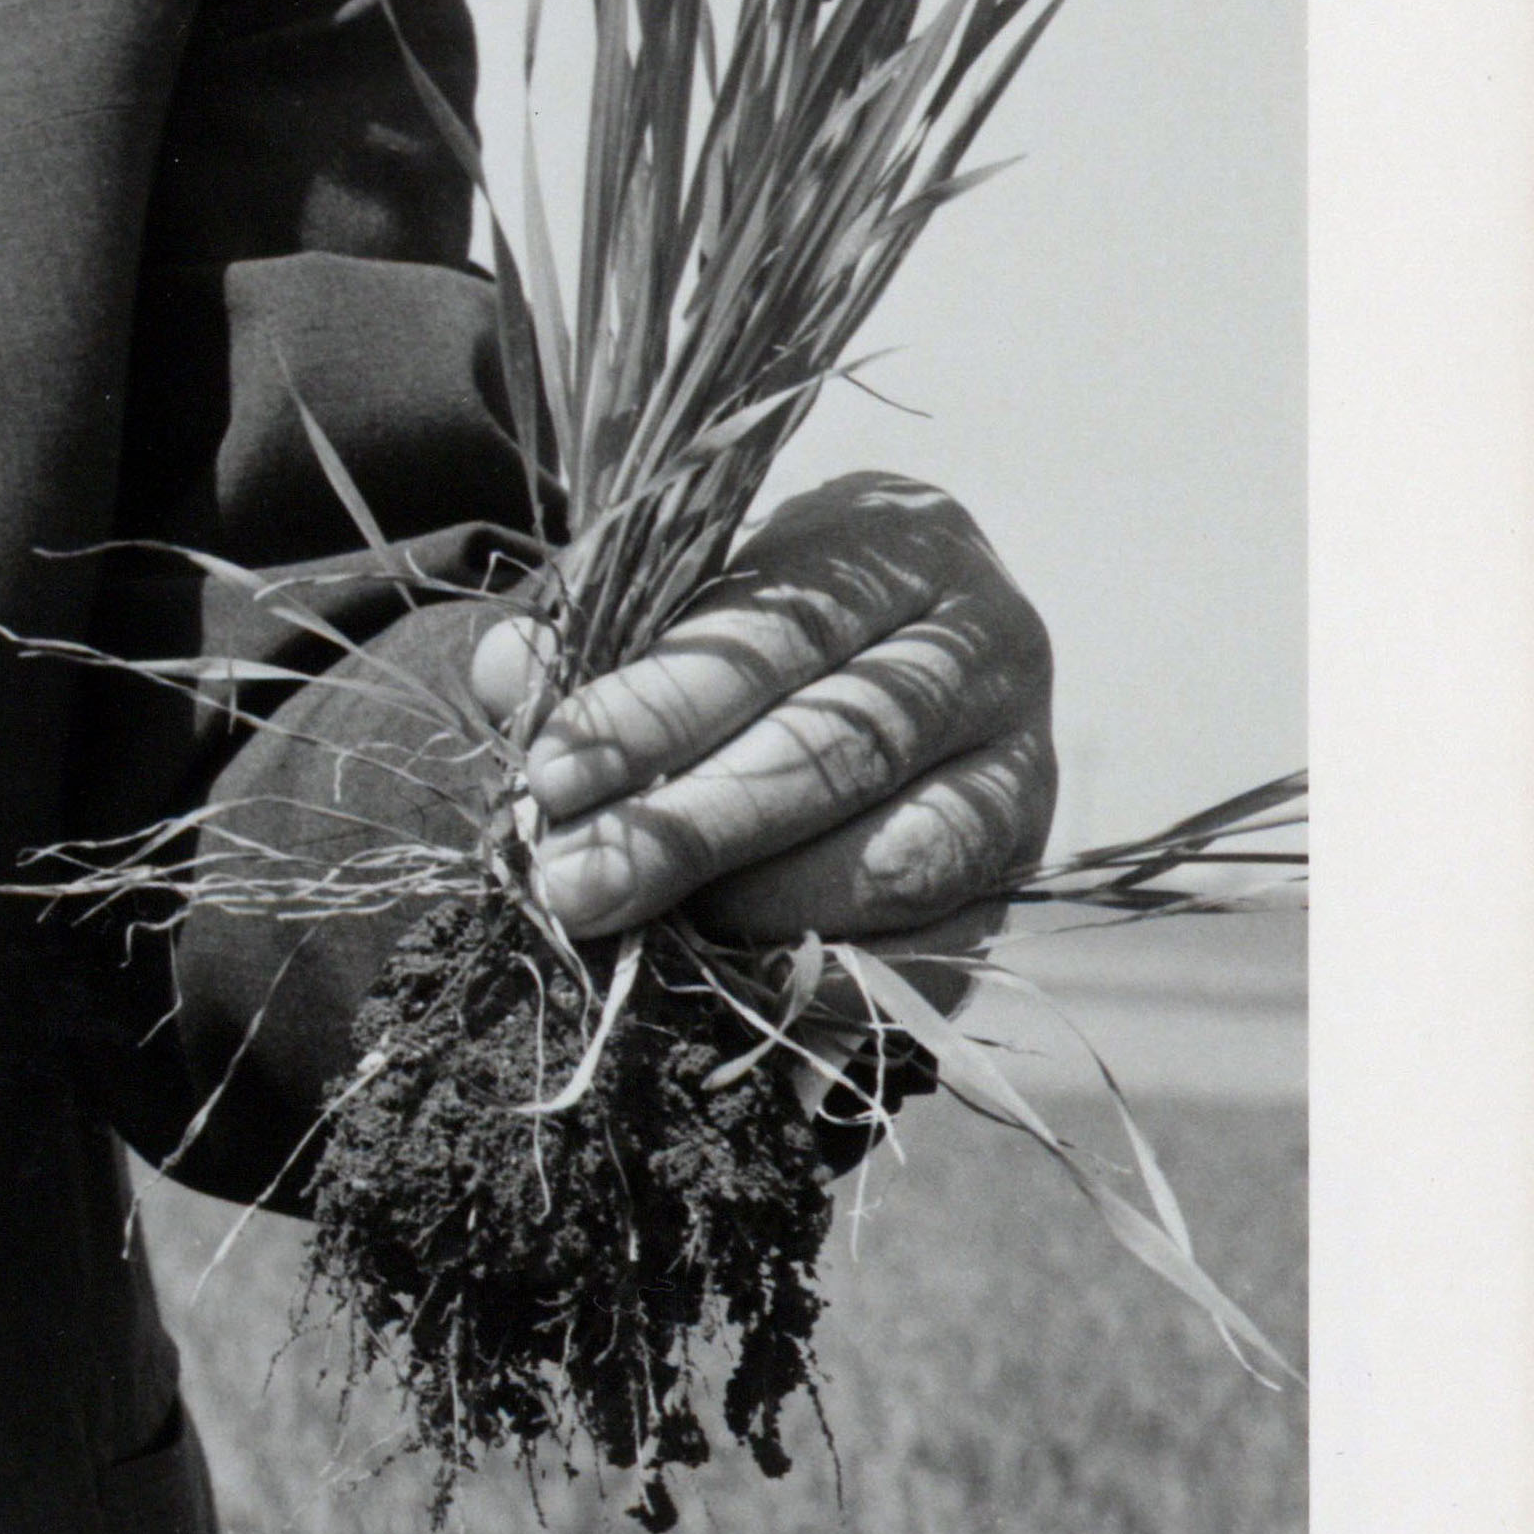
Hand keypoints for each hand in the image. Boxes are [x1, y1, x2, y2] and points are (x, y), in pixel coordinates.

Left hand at [471, 470, 1054, 952]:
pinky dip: (843, 974)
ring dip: (767, 907)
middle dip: (692, 827)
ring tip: (658, 935)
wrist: (907, 645)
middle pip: (839, 748)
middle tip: (577, 883)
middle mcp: (986, 649)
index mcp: (899, 548)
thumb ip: (597, 627)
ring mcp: (1025, 764)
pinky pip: (948, 941)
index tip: (551, 773)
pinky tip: (743, 985)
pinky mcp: (1030, 871)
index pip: (775, 633)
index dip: (658, 708)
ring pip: (907, 852)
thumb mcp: (688, 586)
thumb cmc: (769, 614)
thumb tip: (503, 675)